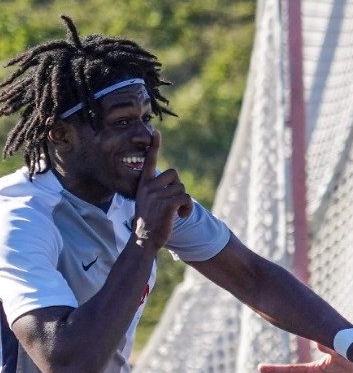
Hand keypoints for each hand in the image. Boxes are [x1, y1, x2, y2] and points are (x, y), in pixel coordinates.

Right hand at [131, 130, 192, 251]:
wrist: (143, 240)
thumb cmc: (149, 223)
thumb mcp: (148, 202)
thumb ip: (156, 191)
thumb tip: (173, 185)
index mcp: (143, 184)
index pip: (149, 161)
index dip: (154, 147)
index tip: (156, 132)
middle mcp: (148, 186)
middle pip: (175, 175)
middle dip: (178, 188)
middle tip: (173, 203)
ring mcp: (157, 195)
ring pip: (182, 188)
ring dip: (184, 202)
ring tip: (176, 213)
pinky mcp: (167, 203)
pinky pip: (186, 197)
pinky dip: (188, 208)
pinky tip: (181, 216)